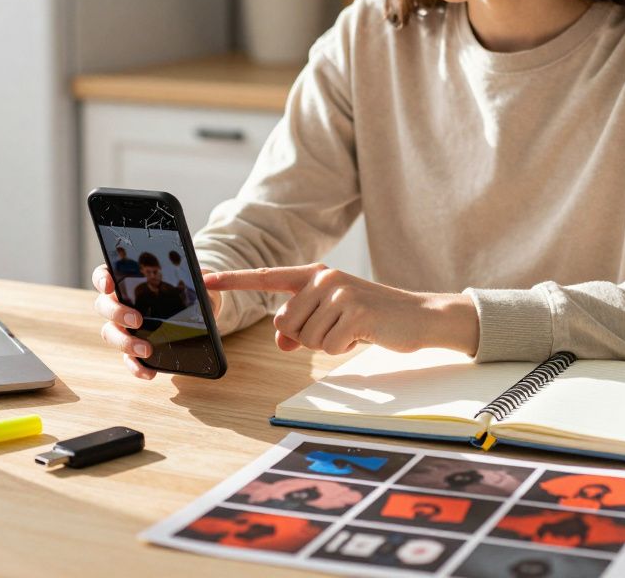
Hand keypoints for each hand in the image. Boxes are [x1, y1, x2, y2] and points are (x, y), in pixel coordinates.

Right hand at [91, 264, 221, 379]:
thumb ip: (207, 276)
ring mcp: (125, 327)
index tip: (109, 284)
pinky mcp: (134, 348)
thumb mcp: (201, 279)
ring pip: (110, 334)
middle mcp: (121, 303)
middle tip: (137, 319)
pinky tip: (150, 372)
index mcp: (131, 280)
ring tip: (147, 349)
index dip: (102, 278)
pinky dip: (136, 367)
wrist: (200, 312)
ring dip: (124, 343)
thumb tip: (211, 279)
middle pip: (103, 306)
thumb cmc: (192, 289)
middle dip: (116, 313)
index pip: (105, 275)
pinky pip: (128, 359)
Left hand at [203, 263, 477, 355]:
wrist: (418, 316)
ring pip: (306, 337)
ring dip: (327, 343)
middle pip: (285, 323)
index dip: (235, 280)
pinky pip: (329, 346)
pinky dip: (343, 349)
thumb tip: (280, 340)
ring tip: (351, 330)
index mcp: (314, 274)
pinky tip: (362, 335)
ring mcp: (340, 292)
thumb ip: (302, 324)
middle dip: (306, 337)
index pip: (267, 277)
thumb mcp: (333, 318)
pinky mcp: (355, 312)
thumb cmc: (372, 317)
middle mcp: (324, 277)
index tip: (206, 279)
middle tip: (337, 329)